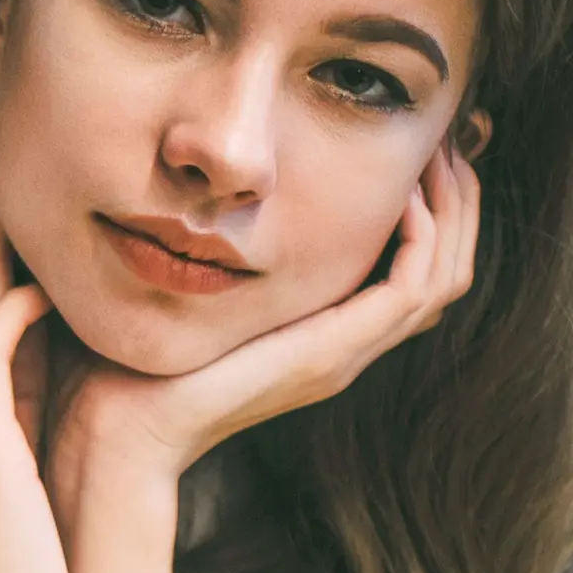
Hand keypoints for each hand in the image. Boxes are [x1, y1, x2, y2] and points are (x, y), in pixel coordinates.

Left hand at [48, 141, 480, 510]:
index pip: (406, 269)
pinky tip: (403, 195)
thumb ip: (199, 252)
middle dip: (453, 199)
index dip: (425, 208)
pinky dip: (422, 239)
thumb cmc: (125, 368)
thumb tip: (184, 189)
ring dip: (451, 210)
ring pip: (443, 277)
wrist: (119, 433)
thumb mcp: (178, 296)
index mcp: (315, 335)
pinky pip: (411, 291)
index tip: (411, 147)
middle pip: (442, 268)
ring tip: (440, 154)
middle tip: (446, 139)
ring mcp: (343, 354)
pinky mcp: (331, 354)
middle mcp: (342, 347)